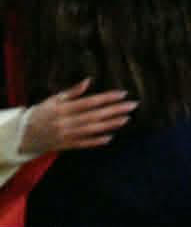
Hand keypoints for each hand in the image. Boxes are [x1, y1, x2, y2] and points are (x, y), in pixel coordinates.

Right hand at [20, 80, 137, 155]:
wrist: (21, 136)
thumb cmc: (40, 113)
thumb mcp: (53, 99)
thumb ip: (72, 92)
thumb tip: (88, 81)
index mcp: (63, 109)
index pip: (89, 102)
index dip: (107, 98)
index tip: (123, 93)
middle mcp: (66, 122)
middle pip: (95, 116)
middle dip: (115, 110)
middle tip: (133, 105)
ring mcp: (66, 135)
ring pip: (92, 130)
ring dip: (110, 124)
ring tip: (127, 119)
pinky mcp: (65, 146)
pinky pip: (83, 144)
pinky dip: (96, 141)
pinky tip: (110, 137)